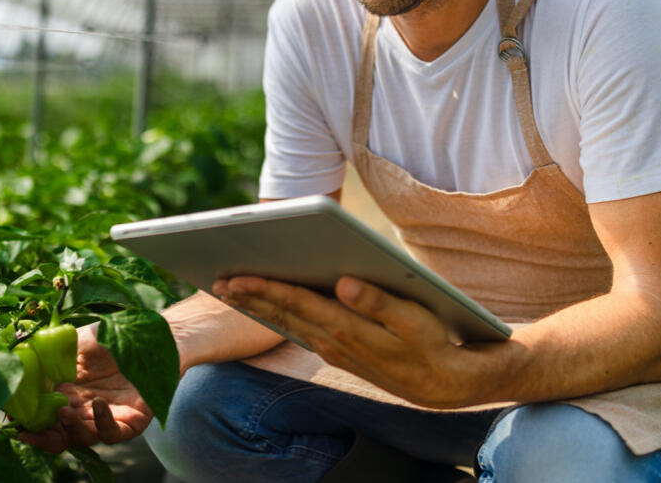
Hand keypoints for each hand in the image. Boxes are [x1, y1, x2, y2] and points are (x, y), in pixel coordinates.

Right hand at [17, 323, 153, 452]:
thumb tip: (18, 371)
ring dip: (69, 428)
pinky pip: (112, 433)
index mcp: (68, 392)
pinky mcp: (132, 421)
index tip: (13, 420)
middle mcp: (84, 409)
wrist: (151, 332)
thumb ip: (49, 357)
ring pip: (82, 437)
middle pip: (59, 433)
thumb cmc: (113, 333)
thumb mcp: (74, 341)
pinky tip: (97, 404)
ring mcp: (107, 417)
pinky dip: (102, 423)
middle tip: (29, 430)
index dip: (28, 421)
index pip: (44, 416)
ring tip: (62, 411)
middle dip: (42, 435)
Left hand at [212, 275, 488, 408]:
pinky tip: (264, 307)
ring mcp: (332, 349)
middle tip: (217, 279)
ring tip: (230, 291)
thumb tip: (344, 282)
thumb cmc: (431, 341)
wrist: (443, 382)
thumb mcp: (413, 319)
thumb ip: (377, 300)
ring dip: (258, 307)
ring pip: (286, 324)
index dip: (264, 289)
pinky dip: (276, 317)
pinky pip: (297, 331)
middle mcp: (332, 341)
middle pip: (282, 314)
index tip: (235, 277)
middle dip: (249, 296)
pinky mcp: (337, 351)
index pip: (296, 303)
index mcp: (346, 328)